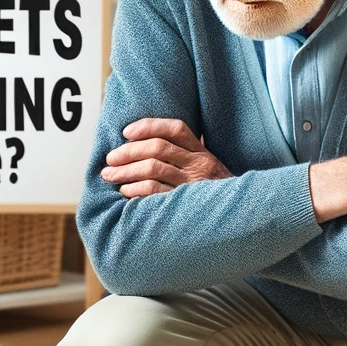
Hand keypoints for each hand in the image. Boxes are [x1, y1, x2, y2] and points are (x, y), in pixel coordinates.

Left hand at [100, 117, 233, 197]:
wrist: (236, 219)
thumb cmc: (212, 194)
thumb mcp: (206, 170)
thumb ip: (184, 157)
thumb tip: (142, 148)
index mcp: (202, 152)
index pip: (175, 129)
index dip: (148, 126)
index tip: (125, 132)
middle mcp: (199, 164)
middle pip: (158, 147)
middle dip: (128, 151)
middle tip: (110, 159)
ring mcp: (193, 184)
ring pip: (153, 168)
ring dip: (126, 171)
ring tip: (110, 175)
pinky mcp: (185, 203)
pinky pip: (155, 191)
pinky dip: (135, 189)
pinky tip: (124, 192)